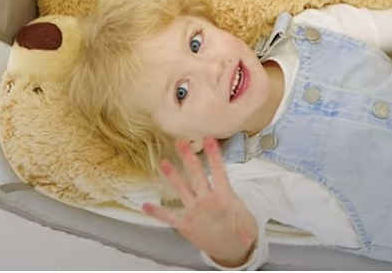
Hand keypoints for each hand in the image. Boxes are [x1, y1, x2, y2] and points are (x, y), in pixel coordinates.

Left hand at [142, 138, 258, 267]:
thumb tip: (228, 191)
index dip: (213, 155)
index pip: (219, 171)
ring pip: (181, 190)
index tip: (208, 139)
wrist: (232, 252)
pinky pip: (169, 217)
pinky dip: (156, 212)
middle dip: (188, 157)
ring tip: (163, 162)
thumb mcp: (245, 212)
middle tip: (180, 142)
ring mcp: (194, 213)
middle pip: (197, 175)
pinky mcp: (185, 225)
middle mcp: (207, 202)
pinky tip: (146, 206)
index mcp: (225, 197)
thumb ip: (235, 199)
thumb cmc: (240, 231)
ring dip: (172, 175)